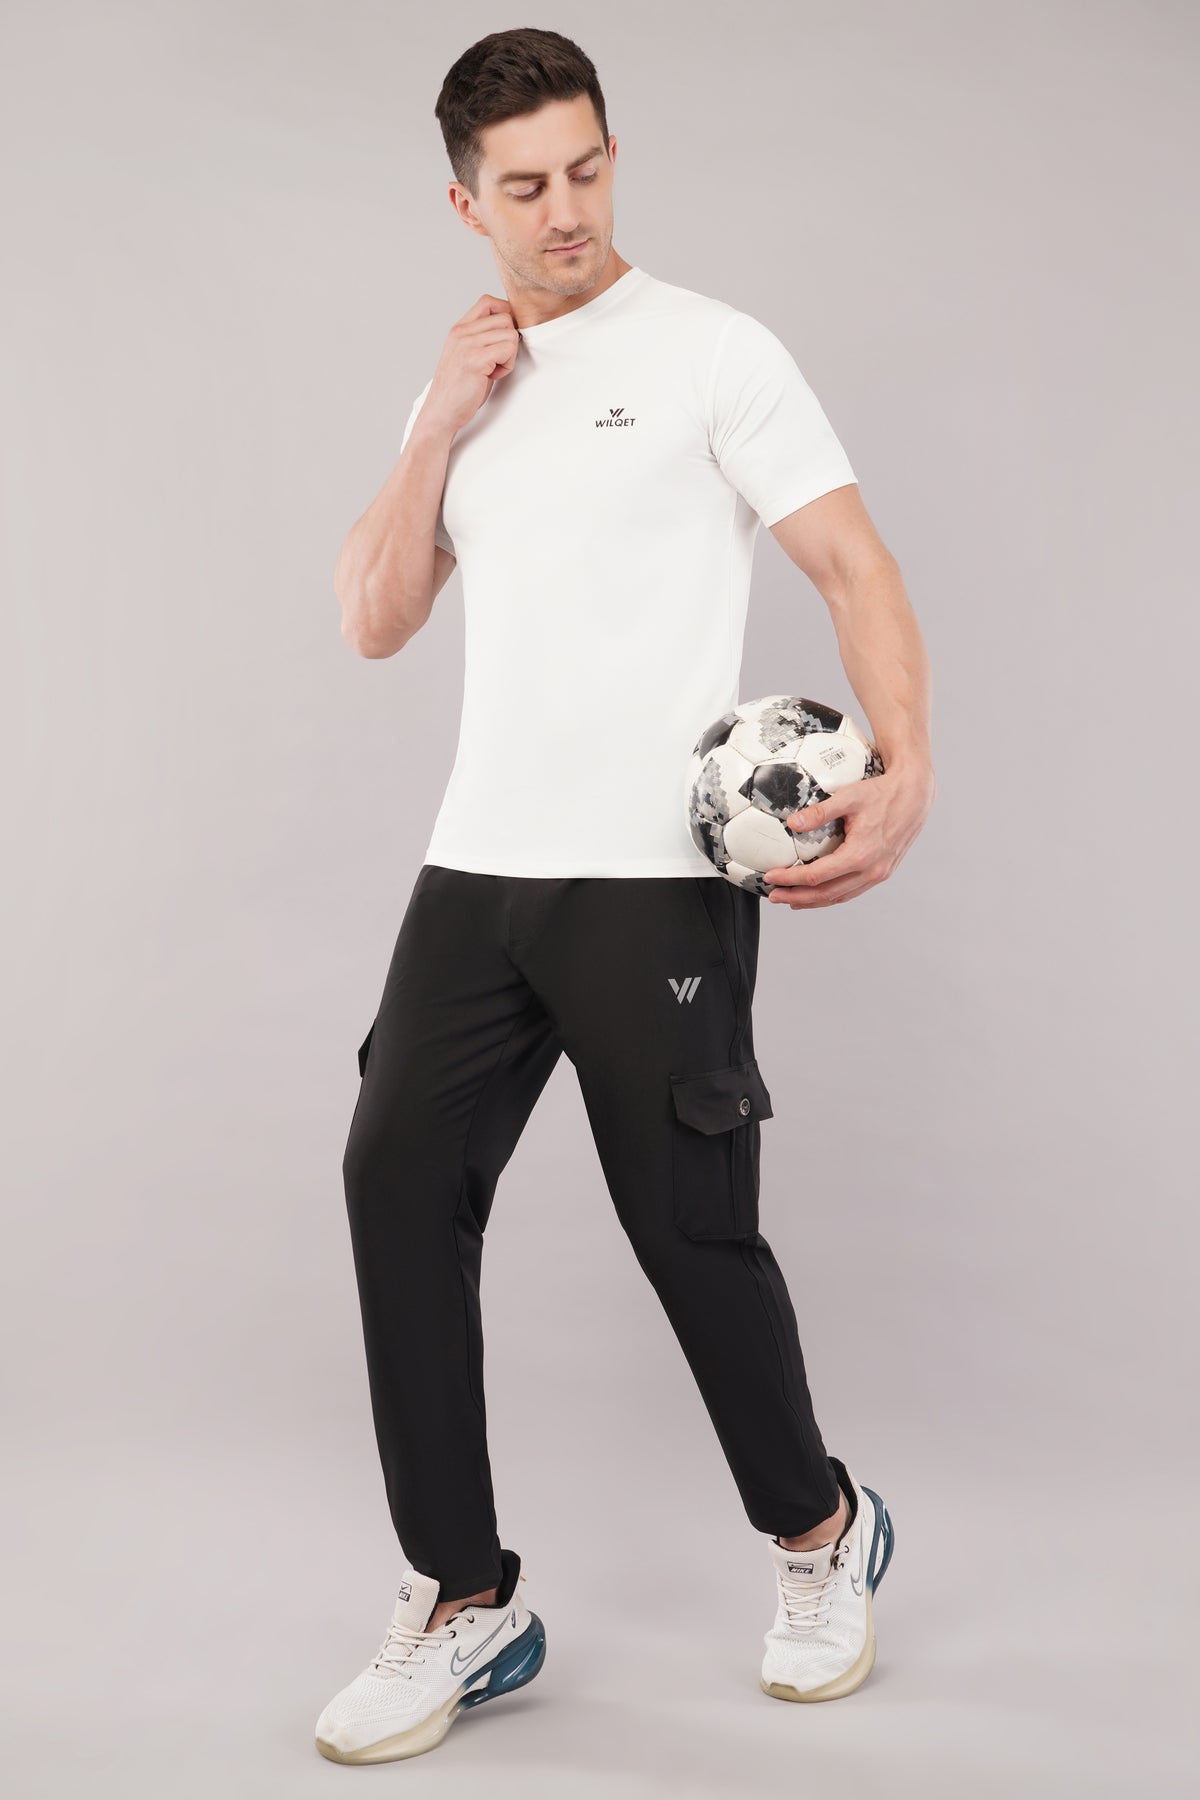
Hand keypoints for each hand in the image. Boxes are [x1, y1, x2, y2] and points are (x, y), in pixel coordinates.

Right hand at [421, 294, 520, 436]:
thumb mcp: (466, 355)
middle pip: (505, 317)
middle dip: (509, 341)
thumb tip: (510, 326)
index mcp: (459, 329)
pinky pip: (508, 349)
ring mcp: (467, 344)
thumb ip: (482, 338)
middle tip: (496, 360)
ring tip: (493, 369)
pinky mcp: (475, 359)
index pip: (489, 302)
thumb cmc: (458, 389)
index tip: (502, 339)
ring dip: (509, 355)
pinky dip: (507, 365)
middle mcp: (462, 332)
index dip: (505, 315)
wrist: (441, 412)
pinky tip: (492, 376)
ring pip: (510, 333)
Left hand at [762, 761, 934, 907]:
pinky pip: (852, 891)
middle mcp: (871, 870)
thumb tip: (793, 823)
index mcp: (861, 854)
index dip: (791, 879)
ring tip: (790, 901)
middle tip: (774, 896)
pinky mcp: (882, 872)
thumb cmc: (883, 793)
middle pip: (826, 893)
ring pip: (840, 896)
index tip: (771, 877)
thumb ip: (820, 812)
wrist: (914, 796)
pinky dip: (832, 896)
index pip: (817, 875)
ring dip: (813, 901)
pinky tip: (818, 894)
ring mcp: (878, 874)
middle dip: (797, 897)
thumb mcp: (849, 797)